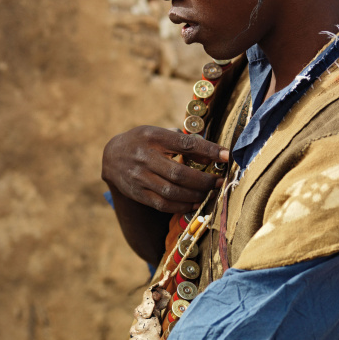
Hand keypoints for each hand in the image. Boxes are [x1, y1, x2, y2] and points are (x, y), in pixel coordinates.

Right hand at [102, 126, 228, 213]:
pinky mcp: (137, 193)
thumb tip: (214, 153)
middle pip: (179, 173)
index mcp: (154, 137)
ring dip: (195, 195)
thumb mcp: (160, 133)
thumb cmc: (143, 141)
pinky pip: (162, 204)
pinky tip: (194, 204)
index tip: (227, 156)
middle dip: (204, 180)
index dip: (208, 150)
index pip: (186, 144)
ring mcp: (139, 177)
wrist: (111, 156)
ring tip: (209, 193)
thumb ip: (184, 141)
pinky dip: (181, 206)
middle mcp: (145, 157)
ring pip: (171, 192)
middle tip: (220, 182)